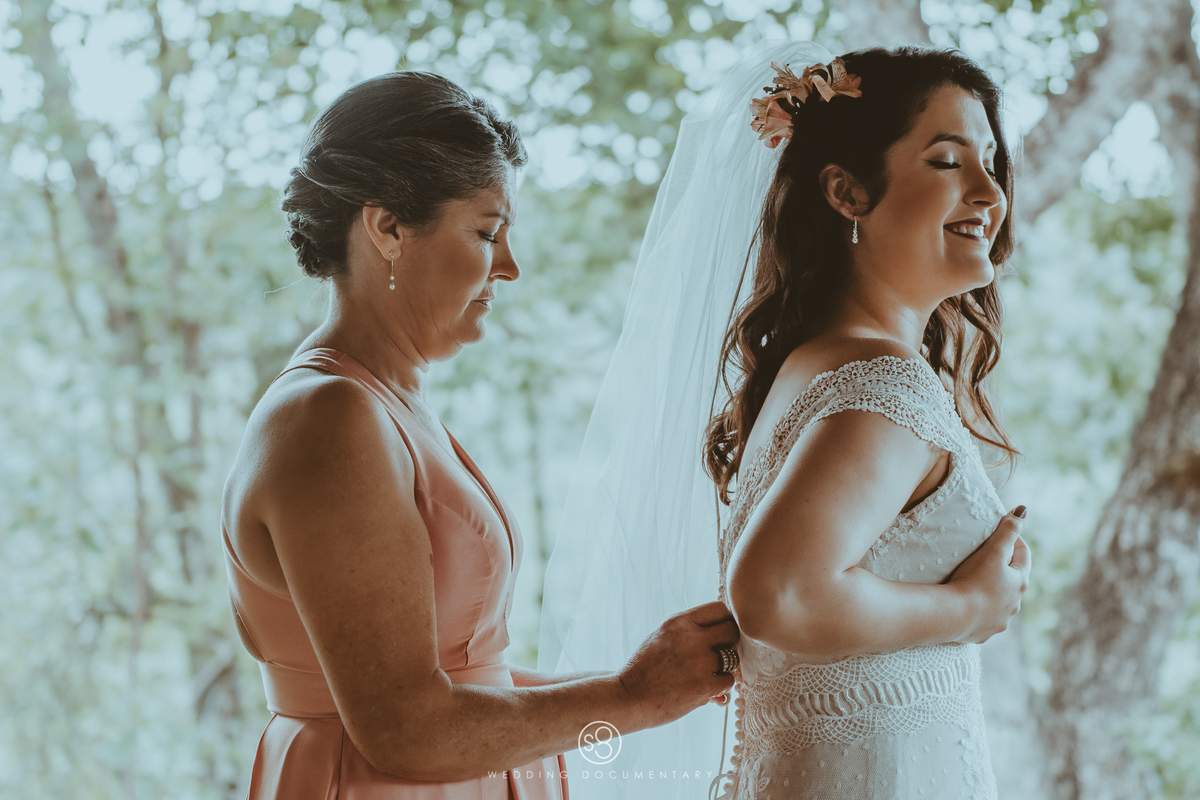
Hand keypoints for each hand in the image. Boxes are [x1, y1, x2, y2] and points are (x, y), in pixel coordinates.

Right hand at [617, 601, 738, 728]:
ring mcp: (700, 661)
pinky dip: (720, 688)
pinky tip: (706, 690)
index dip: (725, 621)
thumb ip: (689, 633)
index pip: (720, 609)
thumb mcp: (662, 637)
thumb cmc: (645, 669)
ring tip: (708, 674)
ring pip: (733, 658)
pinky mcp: (705, 685)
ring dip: (724, 667)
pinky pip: (728, 681)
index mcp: (679, 622)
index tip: (720, 633)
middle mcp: (691, 638)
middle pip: (731, 630)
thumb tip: (722, 638)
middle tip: (719, 654)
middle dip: (728, 643)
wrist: (629, 698)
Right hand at [946, 507, 1031, 643]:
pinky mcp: (983, 633)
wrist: (954, 615)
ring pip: (999, 602)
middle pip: (1012, 580)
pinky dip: (979, 611)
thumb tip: (1023, 510)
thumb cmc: (974, 579)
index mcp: (1019, 583)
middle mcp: (1014, 605)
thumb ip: (1008, 530)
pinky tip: (966, 607)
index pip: (1023, 556)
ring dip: (991, 592)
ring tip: (973, 583)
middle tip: (984, 557)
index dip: (1014, 541)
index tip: (1001, 533)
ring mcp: (999, 621)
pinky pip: (983, 619)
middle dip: (1002, 568)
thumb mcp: (993, 551)